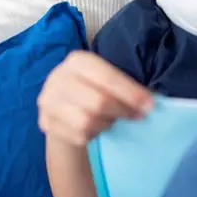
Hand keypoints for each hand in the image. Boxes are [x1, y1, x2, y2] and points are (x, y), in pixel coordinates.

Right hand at [38, 51, 152, 146]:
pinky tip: (96, 128)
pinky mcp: (46, 122)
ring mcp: (48, 101)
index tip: (150, 105)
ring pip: (87, 122)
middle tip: (138, 116)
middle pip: (98, 102)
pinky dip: (93, 135)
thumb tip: (148, 102)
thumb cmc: (93, 89)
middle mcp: (58, 77)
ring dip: (107, 124)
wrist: (62, 108)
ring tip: (113, 120)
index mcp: (77, 61)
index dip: (130, 93)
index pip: (107, 77)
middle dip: (123, 111)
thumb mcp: (105, 80)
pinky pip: (79, 136)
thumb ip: (122, 85)